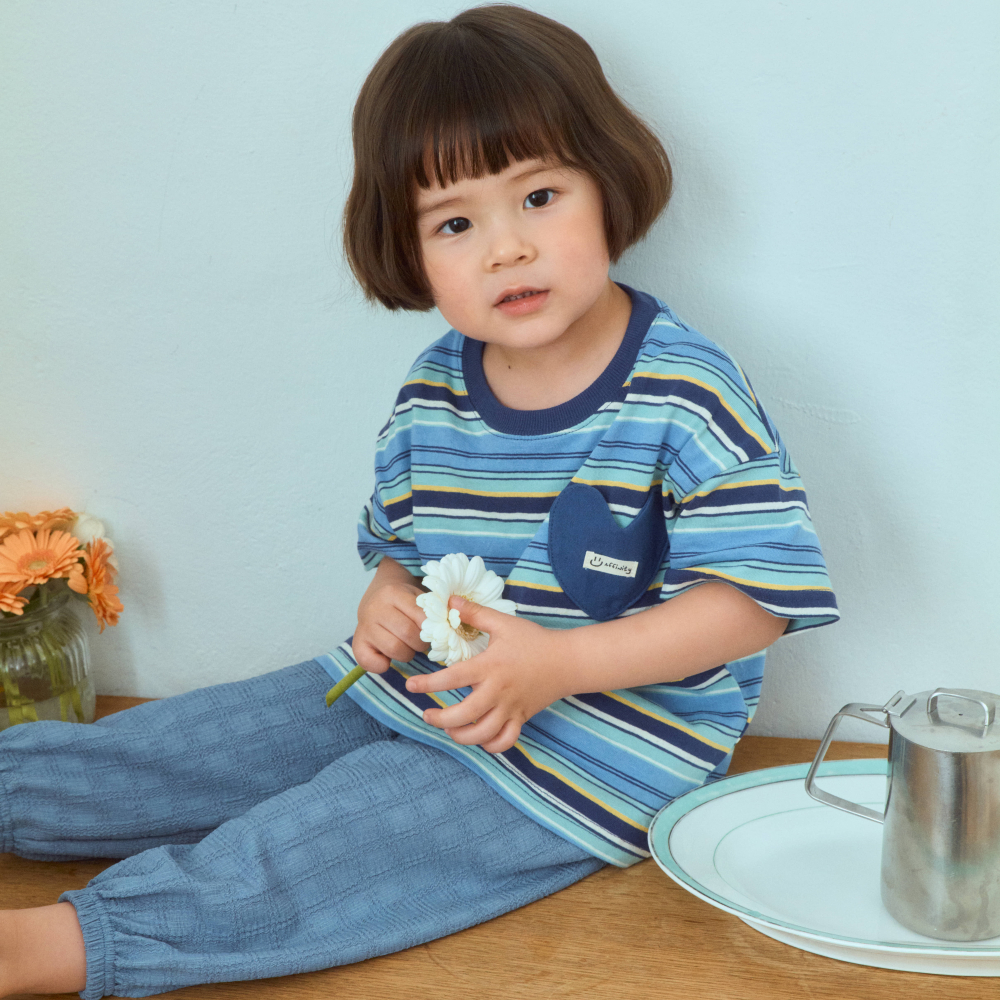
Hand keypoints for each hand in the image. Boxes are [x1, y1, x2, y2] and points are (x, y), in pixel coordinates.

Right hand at [353, 566, 427, 673]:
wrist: (377, 597)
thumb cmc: (405, 601)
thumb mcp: (419, 597)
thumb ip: (433, 609)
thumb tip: (448, 625)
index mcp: (393, 593)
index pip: (421, 617)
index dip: (433, 629)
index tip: (434, 631)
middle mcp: (376, 608)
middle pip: (408, 634)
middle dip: (421, 643)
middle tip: (421, 641)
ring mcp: (364, 625)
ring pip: (394, 649)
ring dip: (407, 654)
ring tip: (407, 647)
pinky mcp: (357, 643)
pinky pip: (370, 662)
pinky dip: (383, 665)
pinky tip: (388, 658)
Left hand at [404, 596, 569, 752]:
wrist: (568, 660)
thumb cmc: (534, 640)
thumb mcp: (503, 622)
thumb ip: (474, 613)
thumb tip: (449, 601)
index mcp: (489, 666)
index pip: (452, 678)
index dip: (428, 684)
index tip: (411, 685)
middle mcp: (498, 691)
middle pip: (463, 715)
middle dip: (439, 719)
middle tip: (426, 714)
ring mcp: (511, 708)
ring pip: (482, 734)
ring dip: (460, 736)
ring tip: (448, 729)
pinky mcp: (521, 718)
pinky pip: (505, 741)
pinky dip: (490, 745)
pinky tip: (478, 738)